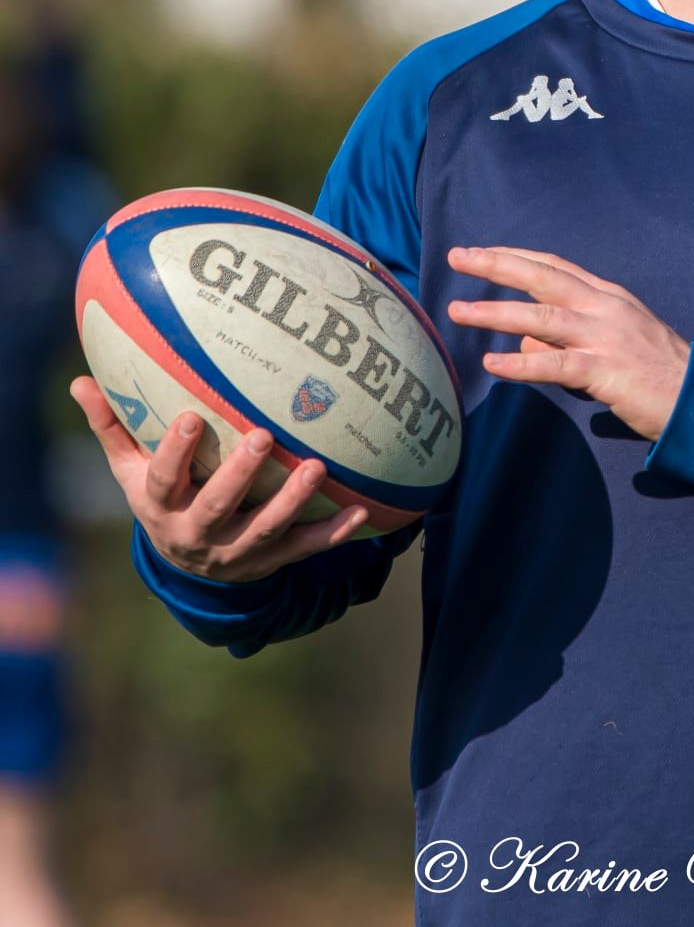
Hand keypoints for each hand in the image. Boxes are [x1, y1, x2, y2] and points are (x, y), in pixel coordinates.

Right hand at [70, 376, 369, 582]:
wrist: (189, 566)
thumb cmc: (163, 497)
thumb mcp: (131, 470)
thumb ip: (112, 425)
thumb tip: (80, 379)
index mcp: (162, 507)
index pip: (162, 481)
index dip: (173, 453)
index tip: (189, 418)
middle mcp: (198, 535)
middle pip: (217, 507)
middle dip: (239, 475)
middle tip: (263, 436)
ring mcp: (237, 553)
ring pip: (266, 529)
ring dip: (293, 501)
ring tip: (316, 466)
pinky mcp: (271, 562)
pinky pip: (305, 550)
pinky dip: (334, 534)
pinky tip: (361, 513)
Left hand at [446, 247, 689, 440]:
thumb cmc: (658, 372)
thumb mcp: (615, 340)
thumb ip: (569, 336)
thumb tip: (522, 337)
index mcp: (608, 296)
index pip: (554, 266)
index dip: (515, 256)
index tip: (482, 250)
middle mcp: (604, 308)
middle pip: (542, 277)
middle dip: (497, 264)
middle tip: (458, 257)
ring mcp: (605, 338)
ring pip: (541, 316)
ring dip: (496, 311)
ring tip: (458, 310)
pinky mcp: (606, 371)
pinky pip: (555, 365)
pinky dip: (521, 363)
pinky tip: (493, 364)